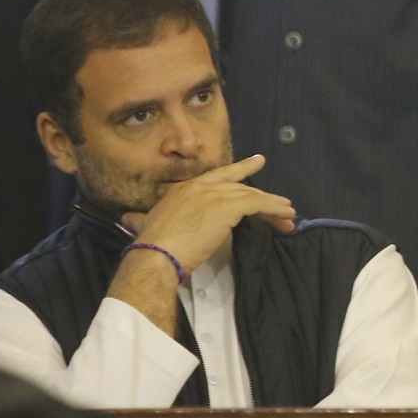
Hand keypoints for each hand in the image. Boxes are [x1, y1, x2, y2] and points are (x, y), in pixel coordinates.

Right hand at [121, 154, 295, 272]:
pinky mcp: (227, 207)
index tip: (255, 164)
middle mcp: (201, 187)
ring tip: (289, 213)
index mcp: (184, 189)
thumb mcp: (145, 226)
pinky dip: (273, 208)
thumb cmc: (151, 244)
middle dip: (262, 192)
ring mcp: (214, 195)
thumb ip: (140, 220)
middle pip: (239, 187)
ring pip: (251, 196)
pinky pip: (257, 204)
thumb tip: (128, 220)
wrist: (157, 253)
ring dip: (273, 206)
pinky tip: (285, 216)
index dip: (238, 171)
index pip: (217, 177)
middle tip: (282, 197)